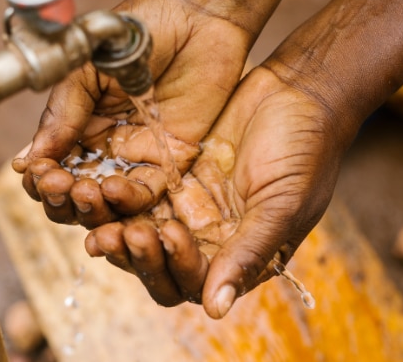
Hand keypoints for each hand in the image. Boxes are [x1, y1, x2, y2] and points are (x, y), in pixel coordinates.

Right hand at [13, 0, 253, 227]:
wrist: (196, 15)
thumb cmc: (137, 32)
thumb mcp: (87, 69)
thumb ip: (62, 113)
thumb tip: (27, 160)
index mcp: (77, 124)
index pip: (50, 168)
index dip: (41, 179)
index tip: (38, 173)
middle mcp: (105, 146)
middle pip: (75, 196)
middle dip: (62, 200)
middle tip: (61, 186)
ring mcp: (138, 155)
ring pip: (109, 204)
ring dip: (93, 207)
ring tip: (86, 190)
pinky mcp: (173, 159)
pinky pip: (148, 195)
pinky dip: (130, 201)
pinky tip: (115, 189)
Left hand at [84, 66, 357, 317]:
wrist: (298, 91)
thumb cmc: (306, 151)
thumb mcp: (283, 204)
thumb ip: (249, 253)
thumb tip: (215, 310)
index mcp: (237, 256)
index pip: (192, 282)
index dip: (174, 266)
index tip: (169, 232)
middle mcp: (206, 238)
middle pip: (155, 264)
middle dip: (134, 253)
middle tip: (116, 232)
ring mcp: (185, 206)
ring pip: (138, 229)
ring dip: (114, 224)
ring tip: (97, 203)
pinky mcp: (169, 175)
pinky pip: (134, 192)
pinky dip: (114, 193)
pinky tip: (97, 181)